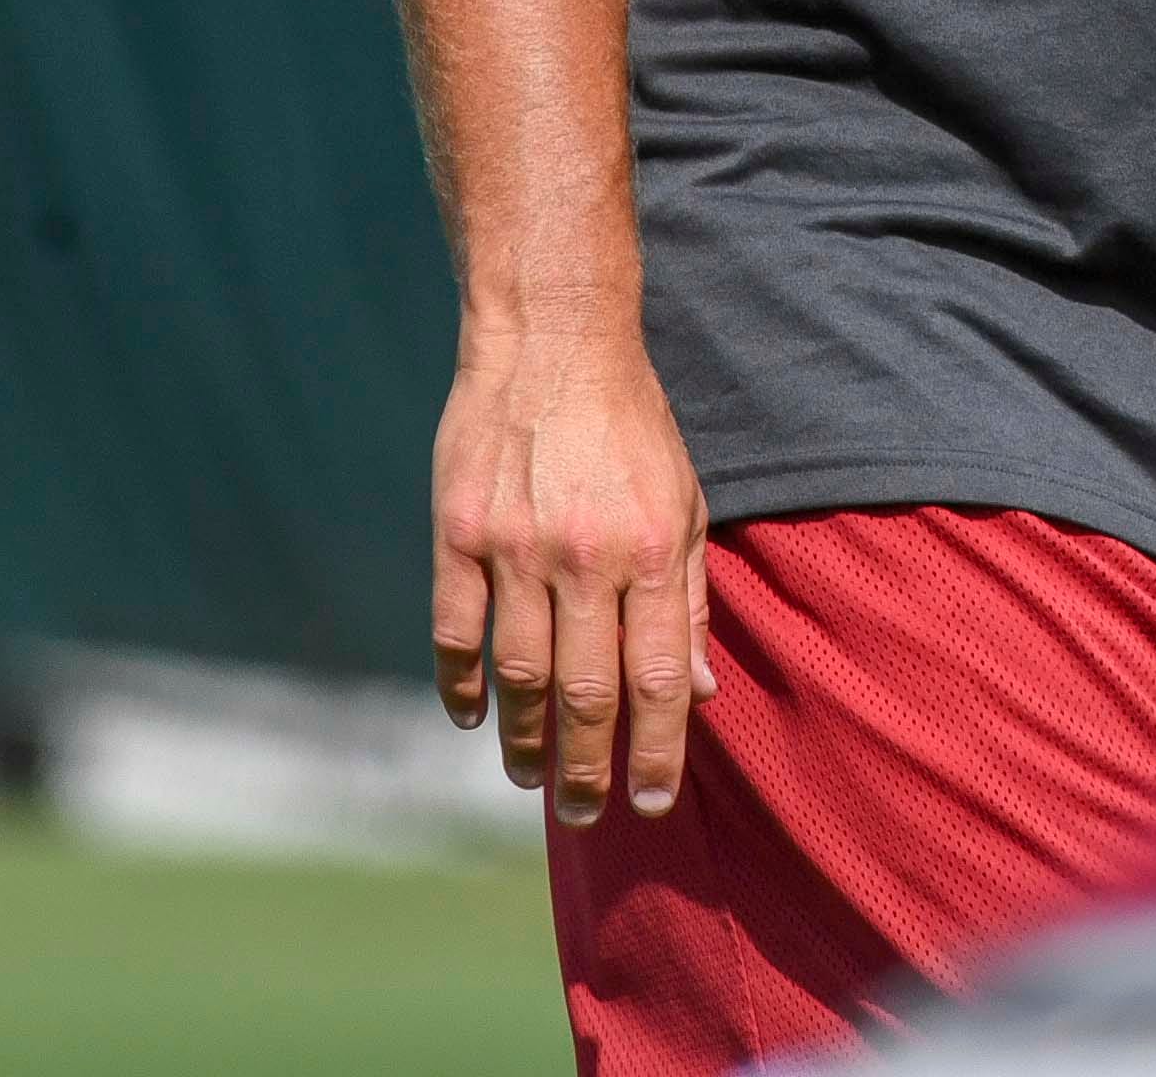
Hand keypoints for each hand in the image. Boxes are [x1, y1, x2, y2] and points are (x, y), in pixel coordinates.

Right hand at [431, 323, 714, 825]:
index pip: (657, 679)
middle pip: (585, 692)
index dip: (656, 752)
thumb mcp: (688, 502)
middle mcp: (585, 557)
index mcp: (653, 549)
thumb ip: (691, 600)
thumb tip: (699, 694)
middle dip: (590, 768)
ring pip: (517, 675)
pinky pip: (456, 633)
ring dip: (524, 740)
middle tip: (590, 814)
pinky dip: (462, 686)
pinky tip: (473, 719)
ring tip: (533, 777)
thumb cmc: (633, 428)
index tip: (652, 804)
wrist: (553, 342)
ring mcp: (514, 548)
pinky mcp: (456, 535)